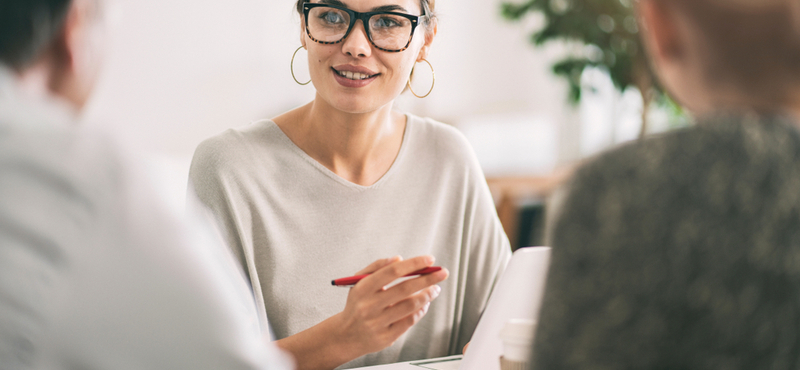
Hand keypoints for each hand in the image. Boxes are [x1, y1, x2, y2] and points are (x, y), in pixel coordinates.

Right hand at [333, 255, 448, 356]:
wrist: (345, 335)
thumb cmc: (357, 304)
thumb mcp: (359, 282)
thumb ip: (377, 267)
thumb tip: (399, 259)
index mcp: (363, 288)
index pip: (392, 271)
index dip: (413, 264)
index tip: (429, 259)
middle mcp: (369, 306)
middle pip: (404, 289)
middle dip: (427, 279)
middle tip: (442, 272)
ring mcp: (377, 323)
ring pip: (410, 306)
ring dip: (427, 295)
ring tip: (435, 288)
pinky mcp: (385, 337)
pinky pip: (409, 321)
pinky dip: (420, 310)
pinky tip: (425, 304)